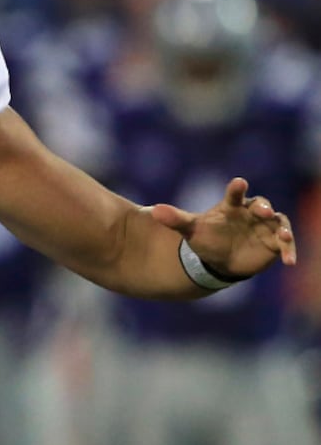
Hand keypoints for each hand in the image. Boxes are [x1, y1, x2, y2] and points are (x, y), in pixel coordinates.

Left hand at [149, 177, 295, 274]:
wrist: (217, 260)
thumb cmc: (205, 239)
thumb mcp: (190, 229)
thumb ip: (175, 219)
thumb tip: (154, 211)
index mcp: (231, 206)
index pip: (235, 194)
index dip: (237, 188)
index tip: (239, 182)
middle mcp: (251, 213)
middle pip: (261, 206)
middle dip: (264, 208)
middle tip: (263, 212)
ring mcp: (265, 227)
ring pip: (279, 223)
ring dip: (282, 229)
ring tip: (282, 236)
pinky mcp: (275, 242)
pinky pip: (286, 244)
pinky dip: (289, 250)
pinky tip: (289, 261)